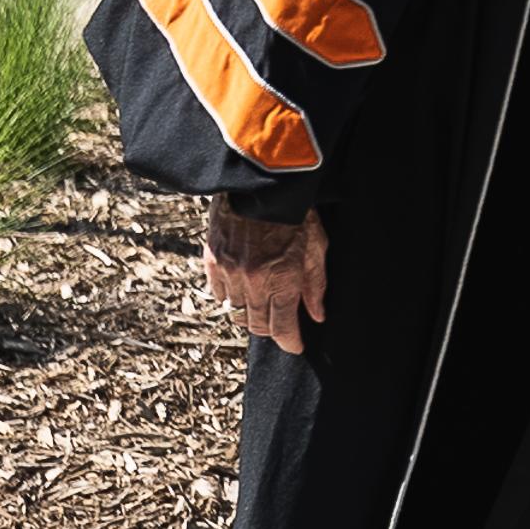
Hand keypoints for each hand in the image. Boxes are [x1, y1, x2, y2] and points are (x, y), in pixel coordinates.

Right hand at [203, 201, 326, 353]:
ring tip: (262, 303)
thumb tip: (317, 314)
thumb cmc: (295, 212)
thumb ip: (315, 284)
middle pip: (257, 325)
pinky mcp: (213, 261)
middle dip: (271, 330)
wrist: (261, 183)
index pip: (283, 328)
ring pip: (236, 311)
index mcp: (282, 280)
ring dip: (250, 312)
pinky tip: (242, 286)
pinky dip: (230, 295)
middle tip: (281, 325)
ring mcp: (230, 273)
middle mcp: (254, 282)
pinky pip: (218, 293)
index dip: (291, 342)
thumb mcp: (316, 247)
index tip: (296, 346)